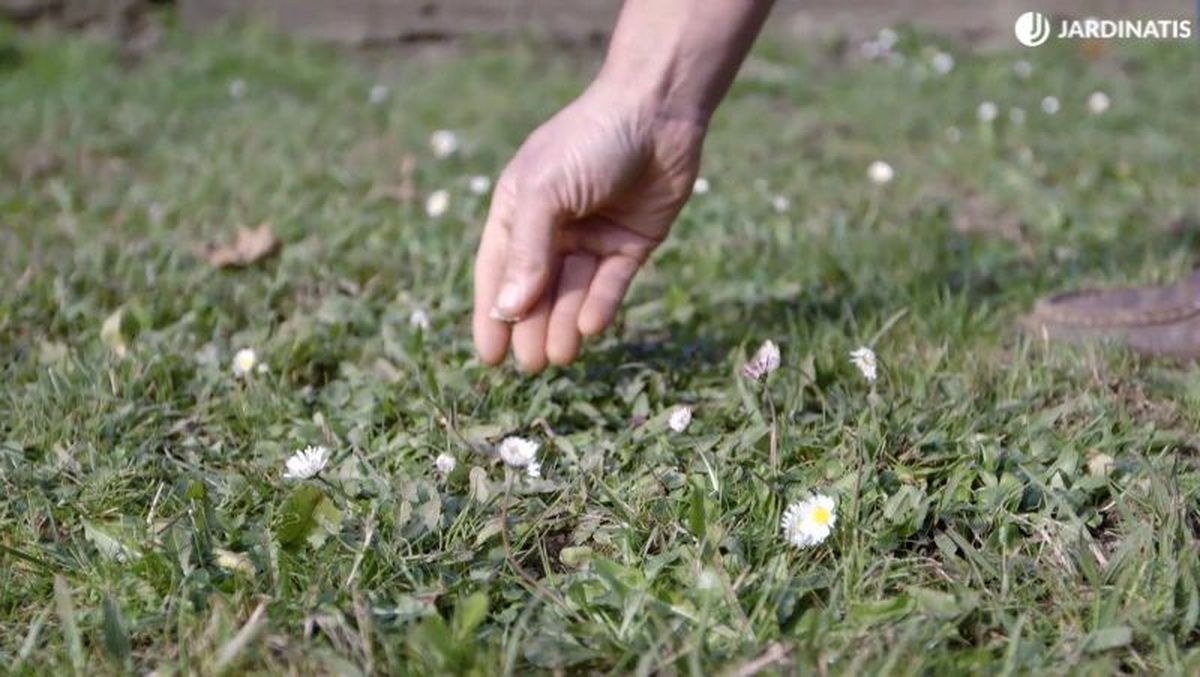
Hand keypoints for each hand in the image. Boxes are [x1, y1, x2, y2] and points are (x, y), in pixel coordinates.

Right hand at [472, 87, 704, 371]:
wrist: (658, 111)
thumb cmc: (589, 141)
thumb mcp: (545, 193)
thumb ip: (527, 252)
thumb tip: (507, 310)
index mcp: (519, 209)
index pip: (497, 271)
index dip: (491, 314)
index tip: (489, 357)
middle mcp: (553, 227)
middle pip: (536, 289)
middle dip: (531, 327)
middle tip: (531, 366)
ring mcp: (593, 236)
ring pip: (573, 292)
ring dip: (564, 324)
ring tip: (559, 357)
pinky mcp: (632, 242)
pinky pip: (611, 283)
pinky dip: (600, 305)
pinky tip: (588, 328)